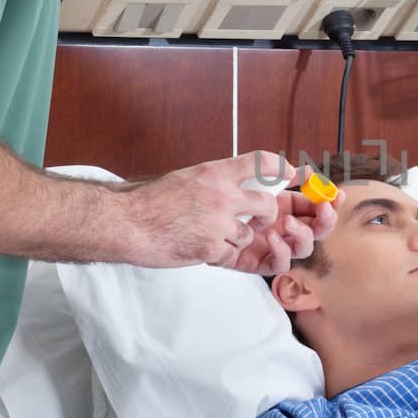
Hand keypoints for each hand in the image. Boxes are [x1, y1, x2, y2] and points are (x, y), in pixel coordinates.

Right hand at [125, 151, 295, 269]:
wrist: (126, 222)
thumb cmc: (150, 201)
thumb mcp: (187, 178)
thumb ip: (215, 181)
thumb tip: (236, 186)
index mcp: (215, 173)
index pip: (259, 162)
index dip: (279, 167)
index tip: (291, 172)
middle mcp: (221, 195)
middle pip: (267, 205)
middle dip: (267, 215)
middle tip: (259, 220)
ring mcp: (217, 222)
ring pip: (249, 234)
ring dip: (236, 239)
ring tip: (211, 235)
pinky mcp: (210, 248)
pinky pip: (232, 253)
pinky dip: (221, 254)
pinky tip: (202, 248)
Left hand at [228, 172, 338, 275]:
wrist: (192, 217)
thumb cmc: (218, 197)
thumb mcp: (248, 177)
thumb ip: (274, 169)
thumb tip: (304, 170)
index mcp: (284, 207)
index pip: (315, 206)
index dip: (328, 201)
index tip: (334, 194)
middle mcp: (282, 228)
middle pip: (316, 229)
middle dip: (325, 220)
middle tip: (324, 209)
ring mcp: (272, 246)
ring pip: (303, 249)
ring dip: (303, 234)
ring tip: (288, 221)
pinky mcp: (259, 263)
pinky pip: (280, 264)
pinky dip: (281, 251)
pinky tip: (272, 237)